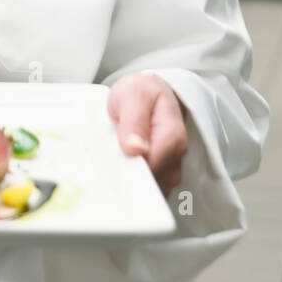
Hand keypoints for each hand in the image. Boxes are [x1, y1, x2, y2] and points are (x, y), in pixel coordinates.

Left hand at [107, 72, 188, 197]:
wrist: (150, 92)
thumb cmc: (142, 92)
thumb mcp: (134, 95)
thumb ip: (134, 120)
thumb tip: (135, 149)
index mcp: (172, 138)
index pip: (151, 168)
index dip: (129, 170)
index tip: (110, 166)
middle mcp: (175, 158)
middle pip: (150, 184)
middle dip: (127, 178)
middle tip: (106, 164)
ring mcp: (170, 169)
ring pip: (147, 189)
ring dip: (128, 181)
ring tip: (112, 162)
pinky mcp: (161, 175)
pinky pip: (145, 188)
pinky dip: (131, 182)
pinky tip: (119, 168)